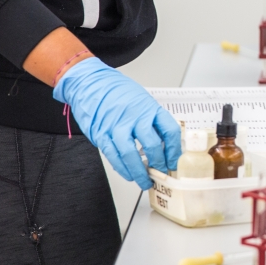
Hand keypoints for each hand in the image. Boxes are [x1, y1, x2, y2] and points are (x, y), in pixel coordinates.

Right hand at [54, 57, 181, 189]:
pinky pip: (114, 156)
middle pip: (152, 145)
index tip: (175, 162)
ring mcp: (117, 126)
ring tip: (145, 181)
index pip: (170, 131)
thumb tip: (164, 145)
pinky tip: (128, 174)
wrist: (90, 83)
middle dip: (158, 164)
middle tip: (161, 174)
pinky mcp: (101, 134)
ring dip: (139, 172)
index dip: (175, 150)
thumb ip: (152, 121)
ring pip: (131, 155)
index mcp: (150, 108)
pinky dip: (123, 169)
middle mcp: (135, 117)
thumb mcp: (142, 100)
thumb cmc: (117, 92)